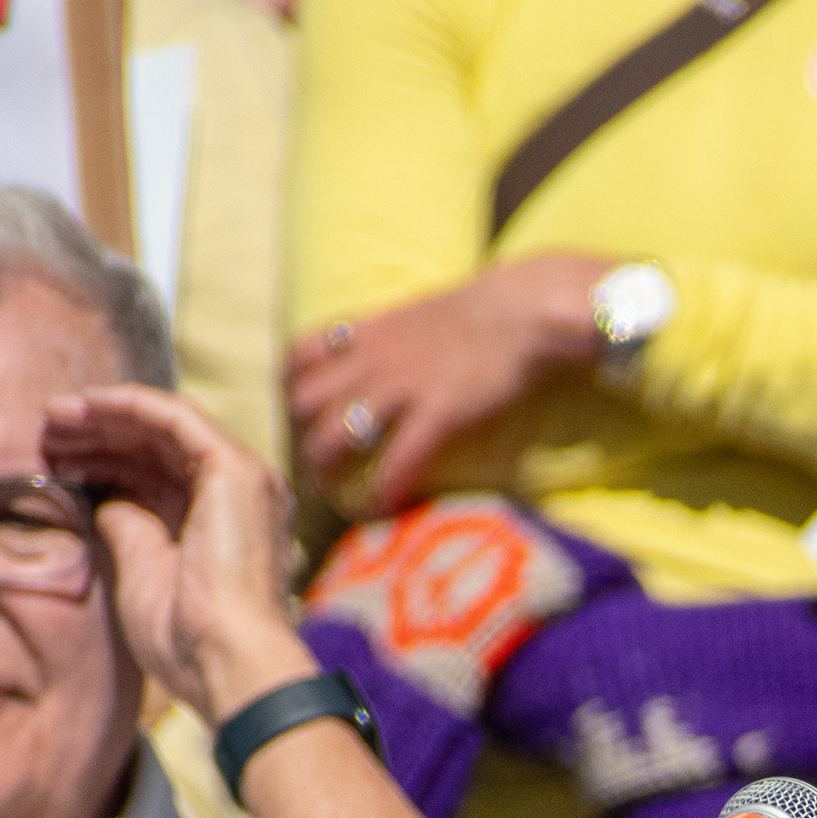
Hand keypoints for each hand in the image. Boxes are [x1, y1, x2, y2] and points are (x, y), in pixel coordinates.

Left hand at [38, 385, 312, 727]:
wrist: (226, 661)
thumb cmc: (187, 639)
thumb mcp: (141, 572)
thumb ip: (128, 528)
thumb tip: (106, 499)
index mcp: (224, 522)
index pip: (162, 473)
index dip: (107, 460)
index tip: (57, 461)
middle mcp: (242, 494)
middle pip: (162, 445)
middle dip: (102, 434)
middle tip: (49, 430)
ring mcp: (244, 478)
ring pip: (166, 424)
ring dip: (108, 415)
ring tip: (54, 415)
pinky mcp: (235, 468)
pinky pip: (174, 417)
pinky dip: (129, 404)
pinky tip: (86, 406)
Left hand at [285, 255, 609, 513]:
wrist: (526, 309)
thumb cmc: (486, 311)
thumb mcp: (421, 313)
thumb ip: (394, 338)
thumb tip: (388, 356)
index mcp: (369, 331)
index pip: (299, 355)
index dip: (290, 388)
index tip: (302, 414)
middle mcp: (373, 359)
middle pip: (306, 403)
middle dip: (303, 439)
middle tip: (319, 466)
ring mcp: (402, 387)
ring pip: (335, 434)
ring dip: (328, 471)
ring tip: (337, 496)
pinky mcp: (438, 413)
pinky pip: (398, 459)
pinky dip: (385, 489)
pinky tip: (384, 508)